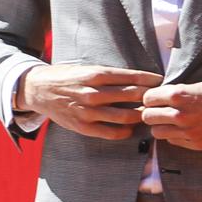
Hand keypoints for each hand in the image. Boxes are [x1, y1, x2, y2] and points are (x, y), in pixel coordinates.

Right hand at [16, 64, 162, 139]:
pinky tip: (131, 127)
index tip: (162, 81)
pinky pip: (110, 133)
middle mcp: (94, 93)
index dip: (151, 80)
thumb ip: (113, 75)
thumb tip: (141, 78)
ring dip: (141, 115)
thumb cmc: (70, 77)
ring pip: (125, 116)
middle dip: (150, 97)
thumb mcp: (90, 69)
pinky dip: (125, 131)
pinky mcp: (82, 126)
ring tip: (149, 113)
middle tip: (160, 98)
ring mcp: (88, 111)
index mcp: (97, 75)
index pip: (133, 77)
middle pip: (133, 95)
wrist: (39, 89)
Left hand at [141, 80, 201, 150]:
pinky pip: (173, 141)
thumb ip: (179, 93)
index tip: (158, 99)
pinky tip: (187, 129)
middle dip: (153, 113)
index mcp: (180, 95)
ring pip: (157, 132)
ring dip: (162, 126)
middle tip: (163, 111)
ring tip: (173, 122)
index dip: (151, 98)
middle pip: (148, 116)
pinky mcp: (196, 143)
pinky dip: (175, 136)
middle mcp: (181, 114)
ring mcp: (188, 131)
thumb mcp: (201, 85)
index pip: (148, 98)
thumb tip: (159, 98)